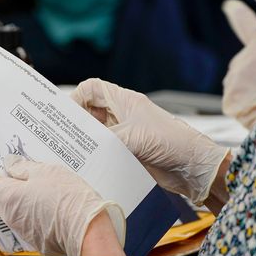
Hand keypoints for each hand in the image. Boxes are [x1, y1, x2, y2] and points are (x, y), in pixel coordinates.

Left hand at [0, 155, 124, 255]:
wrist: (89, 234)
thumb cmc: (68, 201)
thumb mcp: (45, 172)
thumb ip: (23, 167)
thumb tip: (10, 164)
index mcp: (6, 197)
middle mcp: (9, 216)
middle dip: (0, 177)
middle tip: (14, 161)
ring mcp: (22, 228)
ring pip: (10, 205)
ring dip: (16, 190)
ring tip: (34, 175)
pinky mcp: (35, 236)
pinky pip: (25, 216)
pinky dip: (29, 204)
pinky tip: (45, 193)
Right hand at [71, 79, 227, 204]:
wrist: (193, 166)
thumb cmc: (171, 141)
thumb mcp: (133, 137)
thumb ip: (105, 139)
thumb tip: (81, 145)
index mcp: (124, 101)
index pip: (92, 89)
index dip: (76, 97)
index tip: (66, 115)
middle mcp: (121, 115)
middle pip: (89, 111)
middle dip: (76, 122)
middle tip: (62, 135)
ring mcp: (123, 133)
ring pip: (94, 132)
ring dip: (84, 141)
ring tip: (71, 151)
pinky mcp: (125, 152)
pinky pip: (103, 150)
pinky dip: (94, 155)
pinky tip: (87, 163)